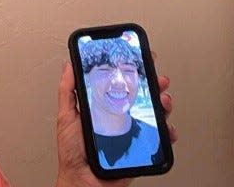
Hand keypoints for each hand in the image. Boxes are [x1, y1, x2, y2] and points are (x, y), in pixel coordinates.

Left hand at [55, 62, 176, 186]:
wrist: (85, 182)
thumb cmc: (73, 152)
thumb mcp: (66, 116)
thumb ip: (67, 91)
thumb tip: (68, 65)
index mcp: (102, 106)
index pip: (118, 83)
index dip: (130, 71)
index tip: (138, 58)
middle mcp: (118, 116)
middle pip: (141, 95)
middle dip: (152, 83)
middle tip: (157, 77)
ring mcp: (131, 131)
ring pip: (153, 112)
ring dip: (163, 103)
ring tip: (162, 100)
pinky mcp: (141, 147)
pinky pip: (159, 137)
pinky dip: (167, 131)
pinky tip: (166, 127)